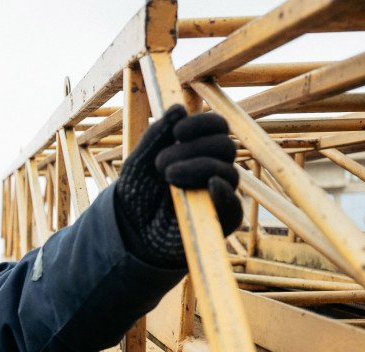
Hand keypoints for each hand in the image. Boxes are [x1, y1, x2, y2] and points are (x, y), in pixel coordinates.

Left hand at [114, 104, 241, 267]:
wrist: (130, 230)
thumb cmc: (138, 192)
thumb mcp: (139, 161)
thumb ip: (156, 136)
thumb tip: (178, 108)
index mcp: (198, 149)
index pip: (217, 127)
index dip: (203, 123)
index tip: (178, 133)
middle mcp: (213, 168)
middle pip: (225, 146)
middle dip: (193, 150)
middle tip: (161, 164)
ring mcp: (218, 194)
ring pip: (229, 172)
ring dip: (199, 168)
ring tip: (168, 177)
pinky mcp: (221, 221)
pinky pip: (234, 205)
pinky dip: (225, 193)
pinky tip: (210, 185)